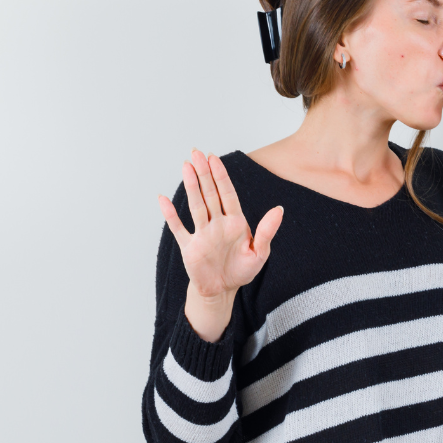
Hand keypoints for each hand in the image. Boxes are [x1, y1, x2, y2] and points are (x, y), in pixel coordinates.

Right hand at [157, 149, 282, 335]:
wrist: (223, 291)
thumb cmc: (242, 271)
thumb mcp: (260, 253)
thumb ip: (267, 231)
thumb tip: (279, 209)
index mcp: (235, 223)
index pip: (227, 194)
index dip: (221, 176)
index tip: (214, 158)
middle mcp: (217, 224)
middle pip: (210, 194)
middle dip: (204, 173)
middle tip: (196, 152)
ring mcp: (202, 234)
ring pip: (195, 206)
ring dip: (190, 186)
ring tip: (185, 166)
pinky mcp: (189, 247)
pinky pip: (178, 228)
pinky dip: (170, 215)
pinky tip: (163, 199)